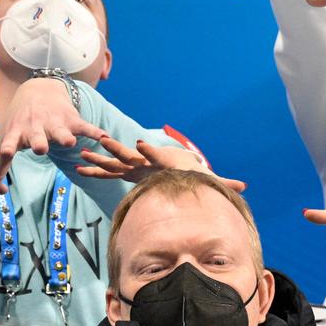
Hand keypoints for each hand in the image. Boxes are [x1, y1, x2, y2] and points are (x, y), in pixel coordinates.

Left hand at [0, 77, 106, 178]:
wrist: (40, 91)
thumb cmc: (22, 120)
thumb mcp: (10, 136)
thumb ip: (2, 161)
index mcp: (18, 133)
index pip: (10, 142)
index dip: (8, 148)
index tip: (8, 152)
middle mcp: (36, 127)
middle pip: (38, 138)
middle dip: (40, 143)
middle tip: (41, 148)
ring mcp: (55, 123)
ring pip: (62, 132)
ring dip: (65, 137)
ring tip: (70, 142)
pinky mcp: (72, 120)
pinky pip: (86, 127)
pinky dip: (95, 132)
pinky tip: (104, 137)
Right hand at [76, 136, 245, 191]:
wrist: (177, 168)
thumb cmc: (193, 173)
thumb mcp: (207, 177)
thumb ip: (223, 182)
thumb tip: (245, 185)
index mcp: (164, 161)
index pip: (156, 154)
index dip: (149, 150)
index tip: (140, 144)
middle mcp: (148, 162)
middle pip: (131, 154)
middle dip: (118, 148)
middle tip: (104, 140)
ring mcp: (136, 166)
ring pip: (115, 162)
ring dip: (100, 158)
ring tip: (83, 152)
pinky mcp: (129, 173)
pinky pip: (109, 172)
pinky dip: (96, 170)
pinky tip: (79, 167)